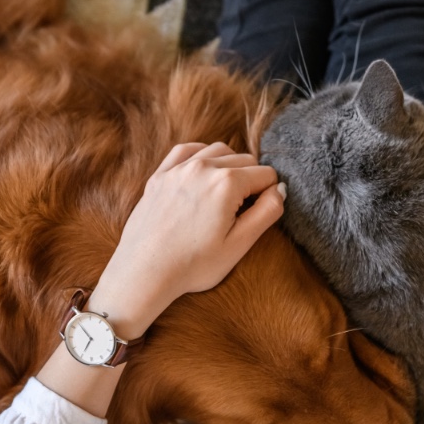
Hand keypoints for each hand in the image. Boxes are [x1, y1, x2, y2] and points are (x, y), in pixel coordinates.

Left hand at [91, 142, 284, 336]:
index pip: (266, 174)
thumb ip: (267, 212)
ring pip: (218, 150)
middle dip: (251, 180)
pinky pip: (188, 150)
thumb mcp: (239, 244)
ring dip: (229, 166)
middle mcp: (203, 167)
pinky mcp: (160, 175)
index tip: (257, 215)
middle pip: (245, 160)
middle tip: (242, 211)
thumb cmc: (193, 265)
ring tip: (226, 195)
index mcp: (227, 183)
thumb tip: (279, 189)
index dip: (269, 194)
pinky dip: (202, 156)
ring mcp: (178, 169)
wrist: (144, 272)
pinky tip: (204, 174)